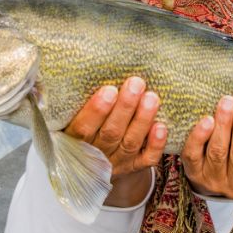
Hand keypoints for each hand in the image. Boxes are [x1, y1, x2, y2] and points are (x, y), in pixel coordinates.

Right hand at [65, 78, 166, 206]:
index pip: (83, 128)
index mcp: (74, 140)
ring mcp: (116, 162)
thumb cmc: (83, 124)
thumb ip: (75, 100)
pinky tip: (162, 126)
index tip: (109, 89)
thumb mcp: (71, 115)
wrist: (91, 159)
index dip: (96, 110)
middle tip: (136, 83)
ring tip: (152, 97)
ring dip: (142, 120)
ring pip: (130, 143)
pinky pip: (146, 159)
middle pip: (110, 133)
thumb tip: (82, 66)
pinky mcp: (134, 166)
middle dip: (125, 108)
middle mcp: (95, 153)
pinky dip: (155, 145)